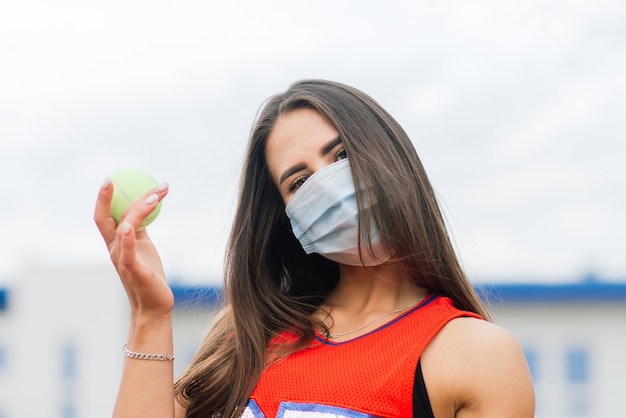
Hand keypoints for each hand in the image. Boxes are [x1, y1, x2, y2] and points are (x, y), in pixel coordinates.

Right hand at [94, 178, 173, 317]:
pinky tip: (129, 226)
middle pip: (104, 218)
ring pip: (122, 228)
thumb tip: (145, 204)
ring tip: (155, 195)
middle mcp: (115, 249)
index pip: (105, 215)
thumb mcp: (143, 245)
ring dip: (138, 209)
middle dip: (107, 197)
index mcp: (116, 242)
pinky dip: (127, 238)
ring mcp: (122, 259)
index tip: (114, 177)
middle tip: (119, 177)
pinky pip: (128, 252)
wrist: (154, 304)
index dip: (104, 196)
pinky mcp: (134, 270)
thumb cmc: (149, 274)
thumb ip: (139, 227)